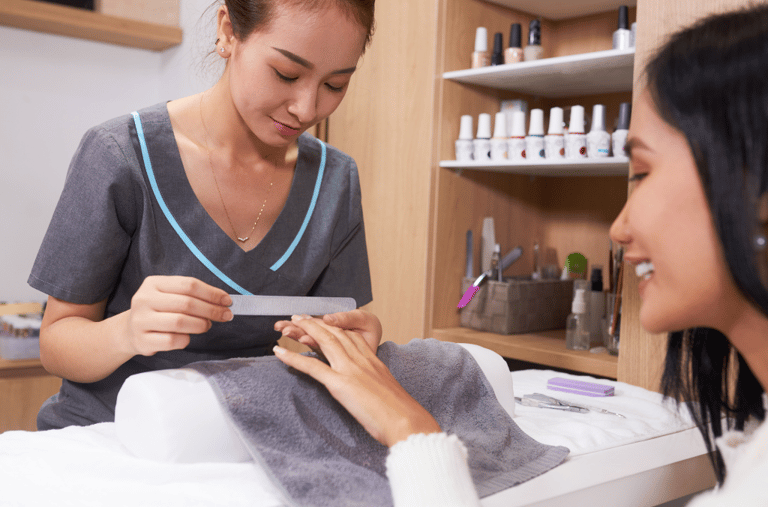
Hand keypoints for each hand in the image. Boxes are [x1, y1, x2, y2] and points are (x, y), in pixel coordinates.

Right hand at [123, 276, 231, 355]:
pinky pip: (172, 341)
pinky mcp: (142, 340)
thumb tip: (222, 301)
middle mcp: (144, 299)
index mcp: (153, 283)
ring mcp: (141, 320)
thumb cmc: (157, 311)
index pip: (189, 284)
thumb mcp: (169, 295)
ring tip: (206, 325)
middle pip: (186, 303)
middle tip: (225, 316)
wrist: (129, 331)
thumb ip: (192, 295)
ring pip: (180, 322)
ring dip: (200, 325)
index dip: (212, 293)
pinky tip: (186, 337)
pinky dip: (185, 339)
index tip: (227, 301)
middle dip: (211, 310)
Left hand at [273, 316, 440, 446]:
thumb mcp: (387, 390)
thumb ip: (376, 384)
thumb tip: (371, 390)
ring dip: (302, 331)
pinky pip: (312, 366)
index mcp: (373, 359)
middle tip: (300, 317)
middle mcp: (361, 359)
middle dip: (315, 322)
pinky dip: (293, 358)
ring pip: (323, 341)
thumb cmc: (400, 413)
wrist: (405, 421)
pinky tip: (280, 353)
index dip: (334, 326)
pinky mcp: (340, 383)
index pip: (350, 335)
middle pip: (334, 333)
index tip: (323, 321)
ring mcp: (349, 369)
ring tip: (288, 326)